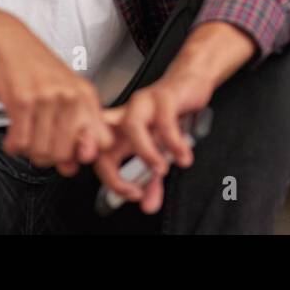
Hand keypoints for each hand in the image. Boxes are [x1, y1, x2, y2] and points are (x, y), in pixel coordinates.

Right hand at [0, 12, 115, 175]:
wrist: (9, 41)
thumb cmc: (37, 68)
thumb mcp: (66, 91)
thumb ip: (74, 128)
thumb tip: (72, 167)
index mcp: (86, 95)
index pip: (101, 141)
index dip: (85, 154)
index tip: (71, 153)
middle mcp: (71, 97)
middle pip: (65, 154)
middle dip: (49, 157)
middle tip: (39, 146)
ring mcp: (47, 99)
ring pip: (41, 151)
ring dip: (29, 151)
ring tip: (26, 136)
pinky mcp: (22, 102)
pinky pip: (19, 142)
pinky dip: (13, 145)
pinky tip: (14, 135)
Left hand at [92, 65, 214, 213]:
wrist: (189, 84)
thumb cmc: (169, 114)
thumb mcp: (160, 151)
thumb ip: (152, 179)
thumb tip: (148, 205)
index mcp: (117, 130)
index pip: (99, 158)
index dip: (111, 181)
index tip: (133, 194)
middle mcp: (125, 116)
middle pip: (104, 143)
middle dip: (115, 173)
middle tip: (136, 190)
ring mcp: (143, 104)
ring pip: (132, 125)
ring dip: (147, 152)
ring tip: (161, 169)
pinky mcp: (165, 96)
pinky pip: (166, 120)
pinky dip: (174, 141)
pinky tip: (182, 154)